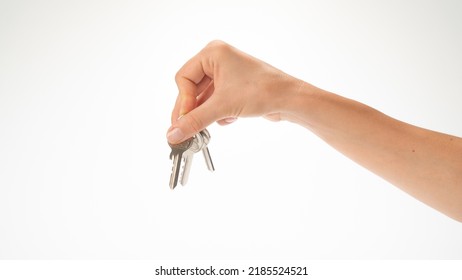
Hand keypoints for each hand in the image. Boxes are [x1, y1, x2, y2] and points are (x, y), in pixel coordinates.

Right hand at [166, 40, 300, 143]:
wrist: (290, 100)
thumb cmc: (262, 91)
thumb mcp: (223, 107)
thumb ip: (195, 121)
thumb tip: (172, 134)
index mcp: (213, 53)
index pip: (183, 78)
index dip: (183, 101)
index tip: (184, 121)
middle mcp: (218, 59)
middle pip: (191, 88)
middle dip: (193, 110)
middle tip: (186, 130)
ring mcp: (227, 72)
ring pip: (204, 97)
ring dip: (208, 113)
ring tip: (211, 125)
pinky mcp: (235, 86)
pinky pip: (216, 100)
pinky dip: (219, 112)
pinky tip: (230, 119)